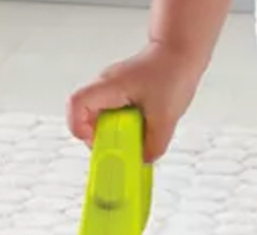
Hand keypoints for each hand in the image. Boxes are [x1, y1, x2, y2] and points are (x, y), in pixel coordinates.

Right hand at [67, 42, 205, 162]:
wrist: (180, 52)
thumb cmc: (172, 72)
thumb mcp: (166, 117)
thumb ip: (154, 145)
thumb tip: (144, 160)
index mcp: (109, 86)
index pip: (76, 104)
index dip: (79, 128)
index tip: (97, 142)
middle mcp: (105, 86)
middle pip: (84, 116)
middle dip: (100, 137)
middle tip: (119, 147)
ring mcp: (111, 89)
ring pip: (99, 118)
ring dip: (113, 133)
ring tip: (133, 137)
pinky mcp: (121, 93)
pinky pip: (112, 115)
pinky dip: (122, 127)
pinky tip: (139, 130)